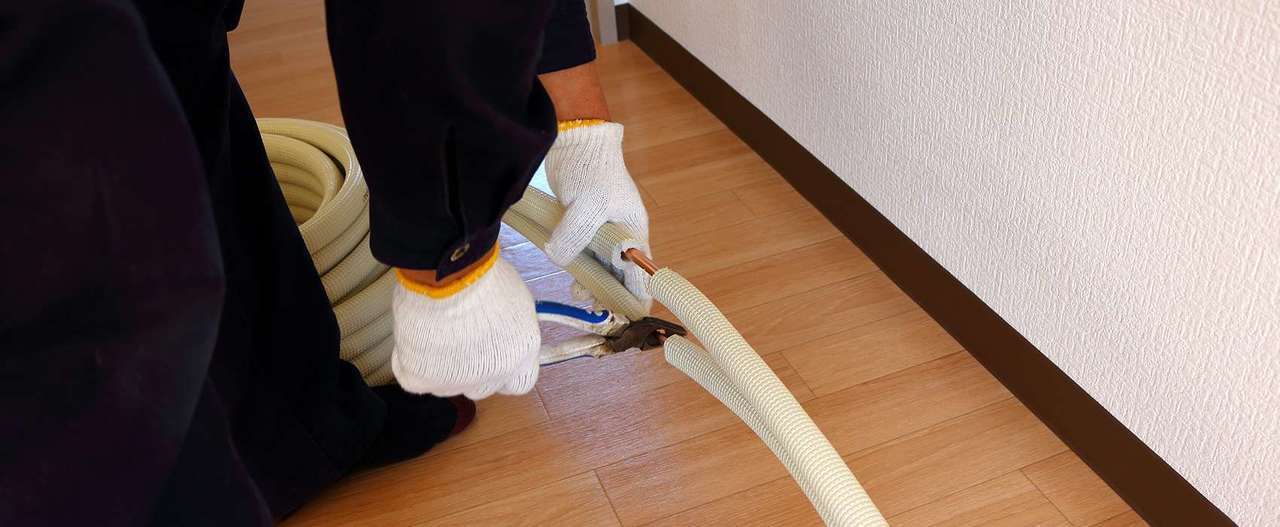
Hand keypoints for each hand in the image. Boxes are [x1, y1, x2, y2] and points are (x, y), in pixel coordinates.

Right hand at [390, 246, 539, 398]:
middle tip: (460, 341)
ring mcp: (455, 382)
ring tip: (434, 332)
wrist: (449, 278)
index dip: (506, 370)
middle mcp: (491, 377)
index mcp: (520, 357)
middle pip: (482, 386)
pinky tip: (414, 340)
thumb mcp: (516, 302)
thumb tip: (504, 329)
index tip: (495, 356)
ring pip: (447, 383)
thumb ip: (512, 327)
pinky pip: (415, 377)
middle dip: (472, 369)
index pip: (519, 382)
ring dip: (441, 365)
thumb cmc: (484, 278)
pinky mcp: (422, 379)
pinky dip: (412, 362)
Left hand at [543, 121, 651, 306]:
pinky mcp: (583, 222)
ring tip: (578, 293)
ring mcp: (602, 228)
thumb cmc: (591, 169)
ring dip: (591, 281)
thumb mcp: (586, 206)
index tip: (631, 317)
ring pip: (601, 264)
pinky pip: (584, 251)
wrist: (576, 139)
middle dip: (609, 293)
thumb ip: (574, 237)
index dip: (638, 296)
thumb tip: (558, 259)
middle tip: (594, 307)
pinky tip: (568, 273)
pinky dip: (578, 265)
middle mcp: (621, 233)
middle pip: (620, 272)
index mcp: (633, 231)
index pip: (641, 272)